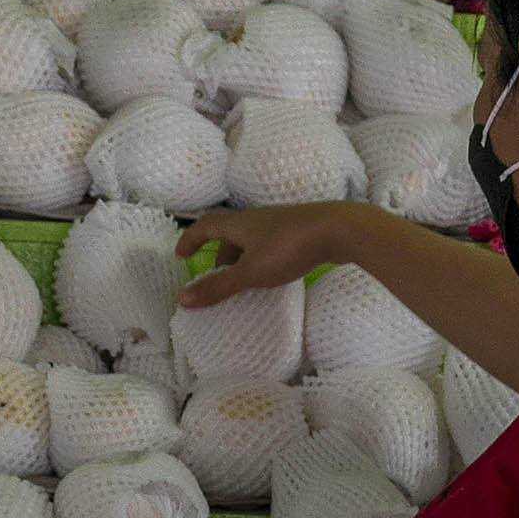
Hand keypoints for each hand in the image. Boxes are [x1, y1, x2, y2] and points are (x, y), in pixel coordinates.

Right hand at [175, 202, 370, 308]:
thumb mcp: (250, 272)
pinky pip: (270, 243)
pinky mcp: (298, 231)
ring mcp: (279, 223)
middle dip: (218, 254)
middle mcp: (256, 218)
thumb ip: (218, 287)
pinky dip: (261, 258)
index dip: (190, 239)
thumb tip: (182, 299)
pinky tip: (272, 274)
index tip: (180, 255)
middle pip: (228, 232)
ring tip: (243, 280)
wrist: (338, 229)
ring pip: (251, 238)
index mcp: (238, 223)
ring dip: (241, 257)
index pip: (205, 226)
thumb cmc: (289, 248)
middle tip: (215, 277)